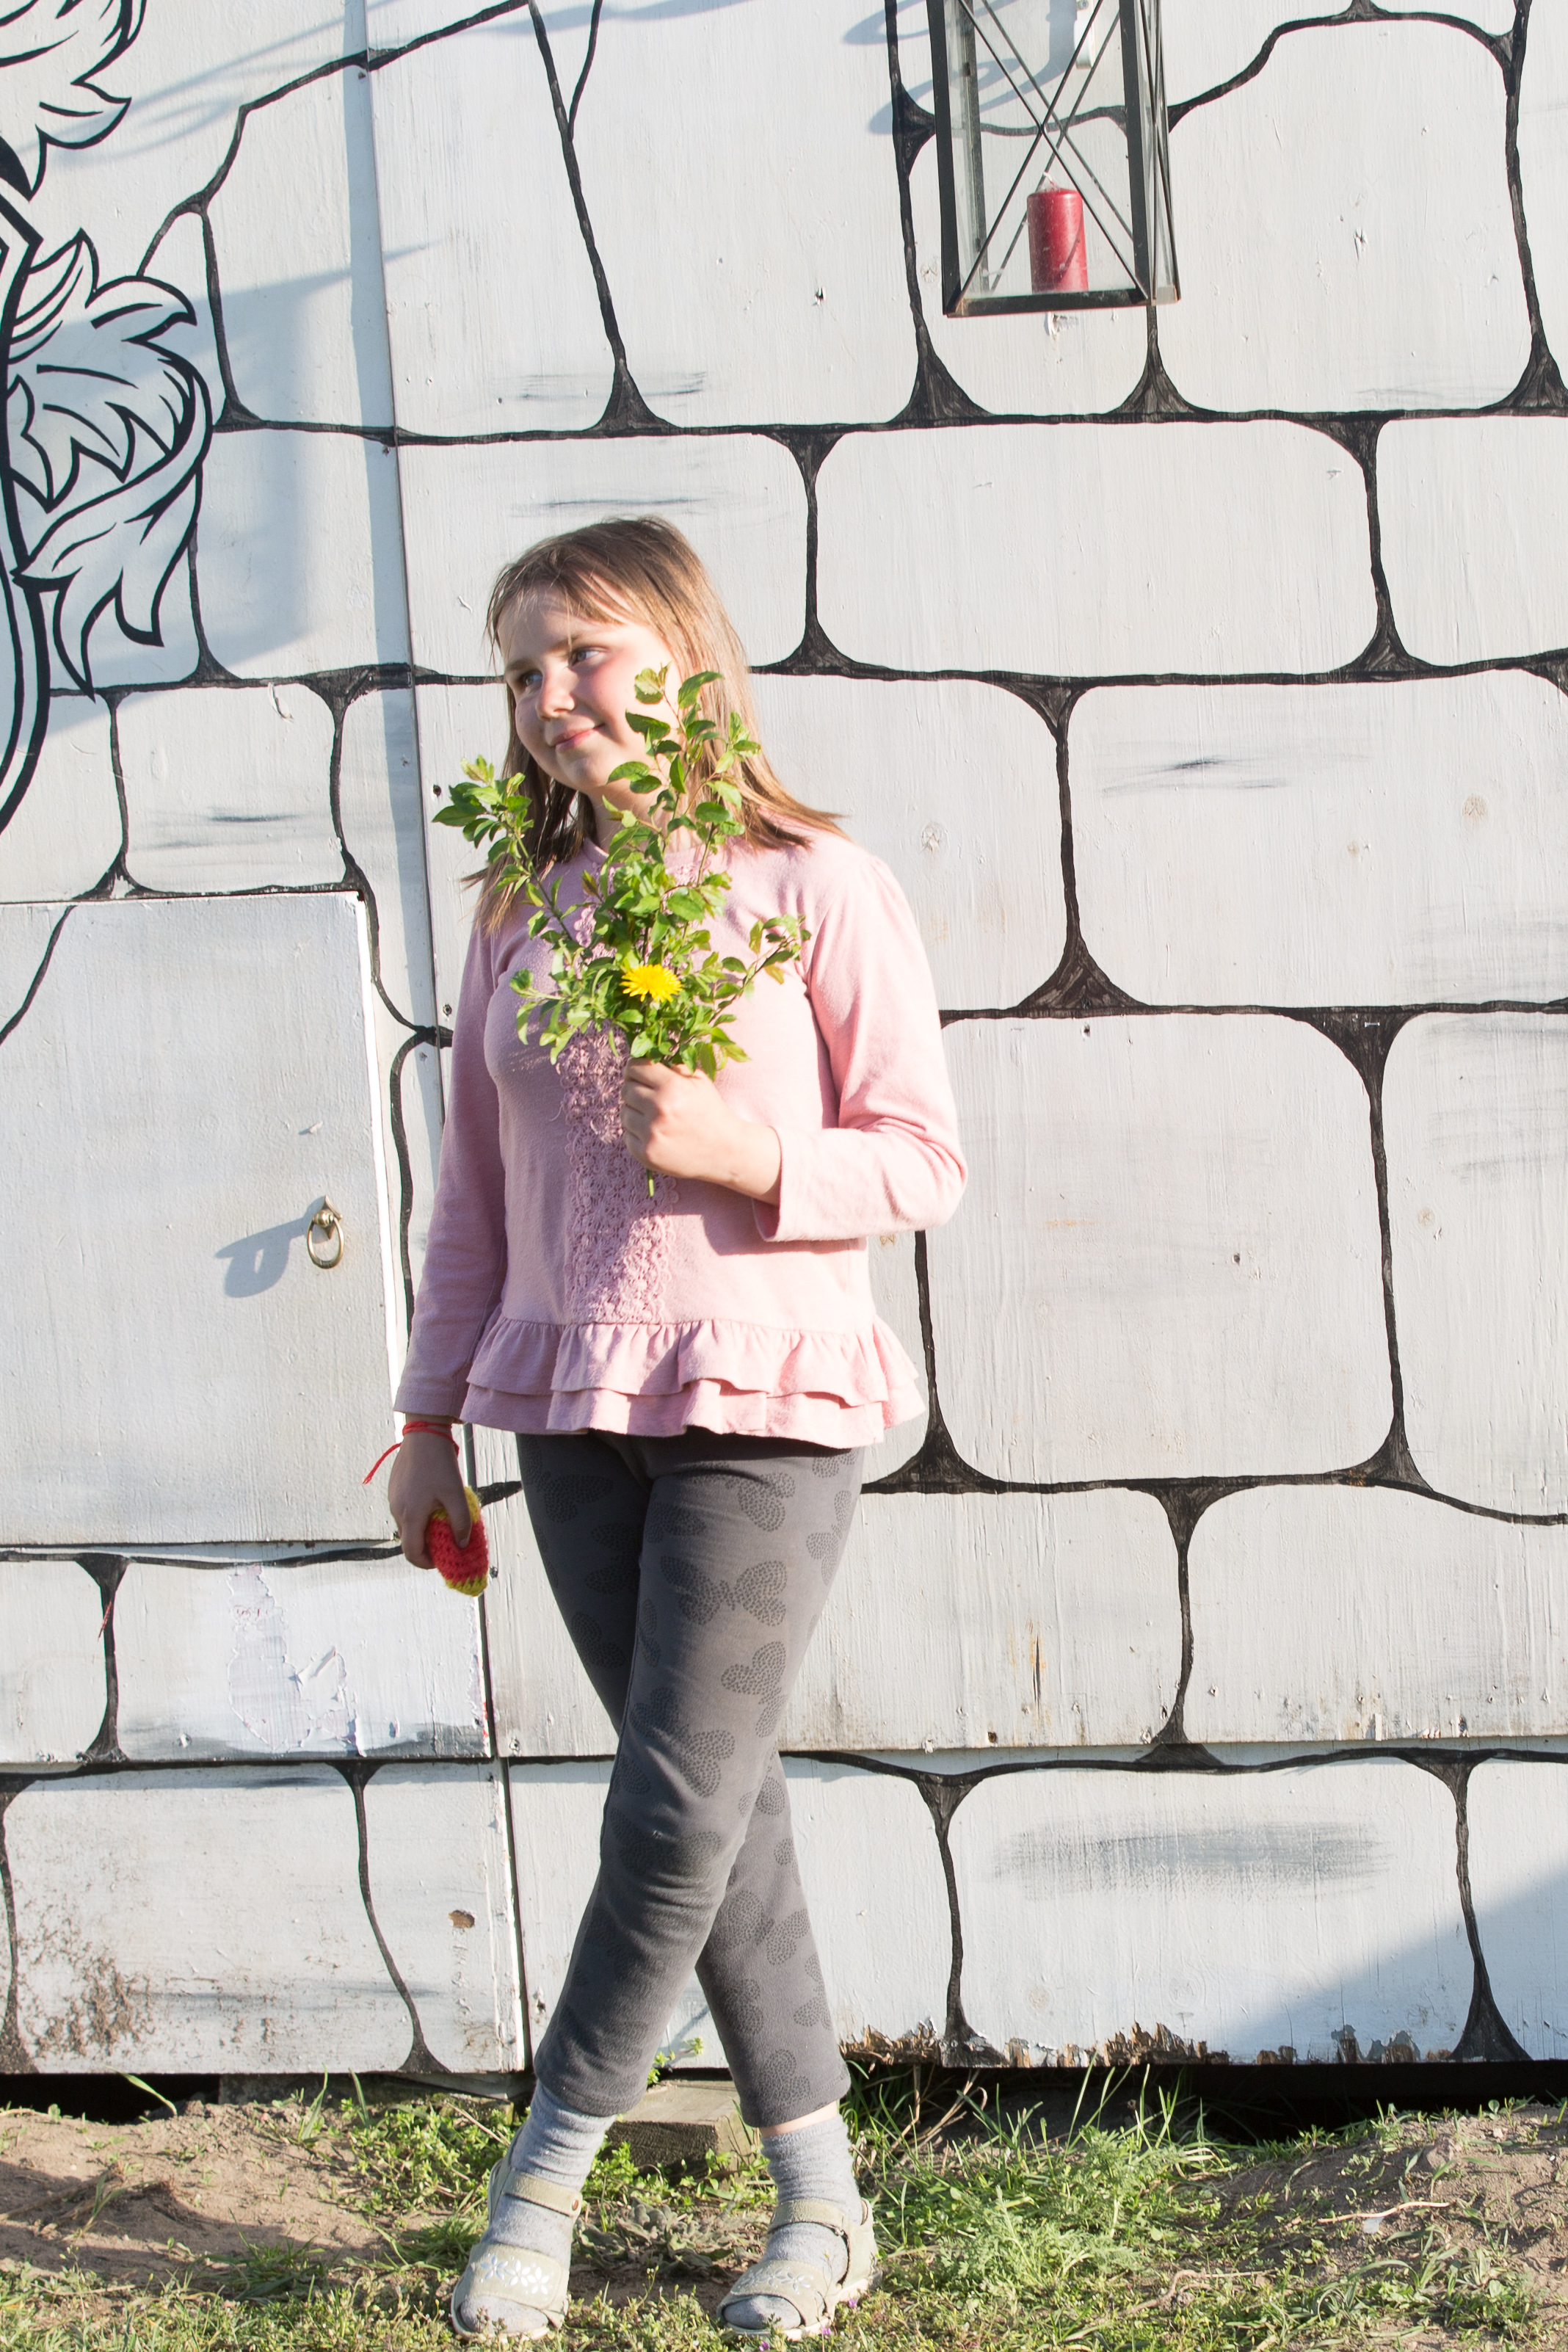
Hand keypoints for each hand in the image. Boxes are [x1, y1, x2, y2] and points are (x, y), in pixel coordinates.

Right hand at [387, 1429, 471, 1567]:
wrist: (423, 1434)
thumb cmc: (440, 1465)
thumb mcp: (456, 1495)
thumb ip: (460, 1523)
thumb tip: (462, 1544)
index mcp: (410, 1516)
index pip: (412, 1553)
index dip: (426, 1563)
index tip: (441, 1561)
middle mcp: (396, 1510)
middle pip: (409, 1540)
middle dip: (426, 1546)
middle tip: (446, 1541)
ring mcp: (393, 1499)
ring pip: (407, 1525)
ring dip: (423, 1529)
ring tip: (443, 1519)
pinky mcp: (394, 1489)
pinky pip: (405, 1511)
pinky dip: (417, 1515)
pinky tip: (433, 1502)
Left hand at [620, 1061, 781, 1202]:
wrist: (725, 1151)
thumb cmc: (710, 1111)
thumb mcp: (698, 1080)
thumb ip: (671, 1066)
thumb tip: (644, 1054)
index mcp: (672, 1087)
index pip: (635, 1067)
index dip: (636, 1068)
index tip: (640, 1073)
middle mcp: (659, 1109)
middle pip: (626, 1089)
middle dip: (636, 1090)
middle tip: (649, 1096)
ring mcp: (651, 1134)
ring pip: (624, 1112)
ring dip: (635, 1112)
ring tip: (654, 1116)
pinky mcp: (646, 1154)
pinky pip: (626, 1135)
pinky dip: (637, 1133)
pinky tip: (655, 1132)